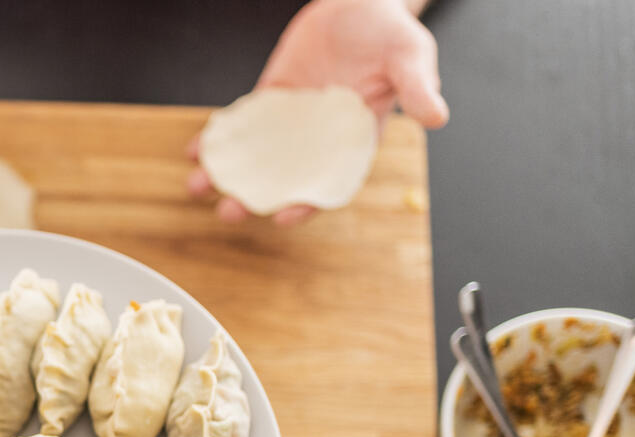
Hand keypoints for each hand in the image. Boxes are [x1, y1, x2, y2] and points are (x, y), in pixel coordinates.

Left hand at [187, 0, 447, 225]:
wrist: (361, 0)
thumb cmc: (390, 32)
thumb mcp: (410, 55)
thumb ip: (417, 88)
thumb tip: (437, 117)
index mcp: (354, 139)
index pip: (330, 182)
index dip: (308, 203)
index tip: (284, 217)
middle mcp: (319, 137)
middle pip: (283, 178)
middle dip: (255, 198)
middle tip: (229, 211)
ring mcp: (291, 119)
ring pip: (256, 156)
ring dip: (228, 175)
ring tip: (199, 186)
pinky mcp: (270, 97)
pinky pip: (242, 124)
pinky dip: (220, 138)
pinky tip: (197, 150)